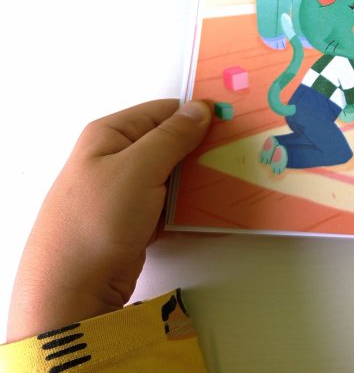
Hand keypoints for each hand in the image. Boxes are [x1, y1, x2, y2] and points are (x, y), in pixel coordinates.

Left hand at [7, 100, 210, 340]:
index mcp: (109, 135)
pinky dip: (190, 208)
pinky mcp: (134, 222)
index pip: (163, 112)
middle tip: (237, 155)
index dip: (197, 115)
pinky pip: (170, 206)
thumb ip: (173, 136)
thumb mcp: (138, 168)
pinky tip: (214, 211)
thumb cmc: (97, 220)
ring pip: (173, 177)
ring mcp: (124, 192)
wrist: (72, 289)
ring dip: (199, 181)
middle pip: (170, 144)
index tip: (232, 124)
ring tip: (232, 182)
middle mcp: (115, 159)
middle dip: (202, 151)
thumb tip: (200, 108)